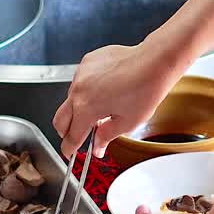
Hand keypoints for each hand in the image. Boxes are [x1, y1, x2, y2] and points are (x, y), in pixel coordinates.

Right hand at [53, 44, 183, 157]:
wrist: (154, 61)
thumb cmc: (145, 89)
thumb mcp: (127, 122)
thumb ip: (106, 137)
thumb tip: (98, 147)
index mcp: (86, 108)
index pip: (71, 136)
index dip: (69, 148)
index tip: (69, 152)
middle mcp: (79, 90)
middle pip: (60, 119)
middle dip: (65, 132)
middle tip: (77, 137)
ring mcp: (81, 74)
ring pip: (69, 99)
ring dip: (77, 109)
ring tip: (98, 112)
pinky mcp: (87, 62)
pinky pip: (79, 82)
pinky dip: (86, 91)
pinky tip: (103, 91)